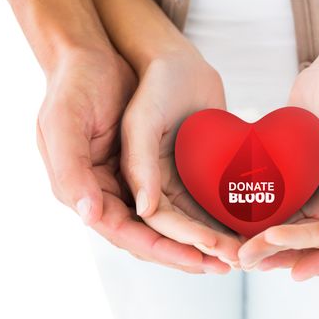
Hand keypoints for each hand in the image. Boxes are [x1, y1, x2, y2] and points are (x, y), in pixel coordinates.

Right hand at [37, 48, 228, 273]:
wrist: (118, 55)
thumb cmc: (82, 84)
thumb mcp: (81, 120)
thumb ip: (94, 168)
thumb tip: (109, 214)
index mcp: (91, 190)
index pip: (129, 233)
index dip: (164, 249)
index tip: (198, 260)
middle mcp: (118, 192)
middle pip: (157, 235)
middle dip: (192, 252)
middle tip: (229, 264)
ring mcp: (144, 181)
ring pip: (176, 222)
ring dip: (205, 240)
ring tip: (238, 252)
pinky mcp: (165, 168)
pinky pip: (187, 199)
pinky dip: (208, 214)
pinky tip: (233, 223)